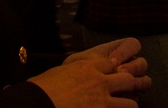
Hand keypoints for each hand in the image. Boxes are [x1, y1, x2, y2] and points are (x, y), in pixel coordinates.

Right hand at [30, 37, 150, 106]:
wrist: (37, 104)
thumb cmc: (39, 91)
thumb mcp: (55, 74)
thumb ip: (65, 74)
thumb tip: (59, 77)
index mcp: (85, 67)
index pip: (110, 63)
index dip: (112, 70)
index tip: (112, 75)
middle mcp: (98, 81)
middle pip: (127, 78)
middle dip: (128, 86)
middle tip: (123, 93)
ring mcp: (102, 101)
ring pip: (130, 103)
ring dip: (127, 107)